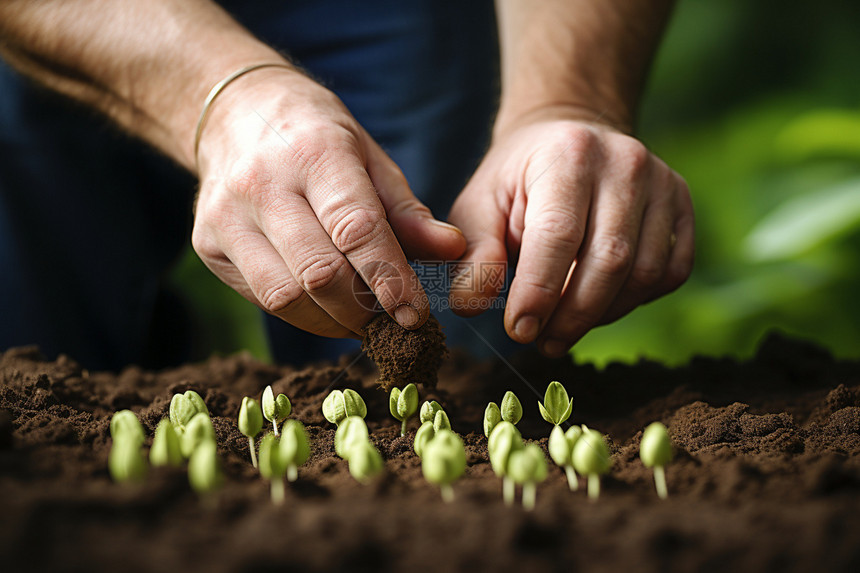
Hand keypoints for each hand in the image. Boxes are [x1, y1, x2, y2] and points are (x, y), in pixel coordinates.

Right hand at [192, 67, 465, 337]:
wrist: (233, 112)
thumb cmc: (317, 137)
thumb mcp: (370, 158)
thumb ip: (409, 212)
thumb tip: (455, 251)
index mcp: (315, 152)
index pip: (356, 229)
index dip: (390, 280)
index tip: (416, 315)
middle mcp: (262, 184)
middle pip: (319, 273)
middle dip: (363, 311)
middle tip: (392, 324)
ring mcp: (226, 216)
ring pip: (285, 296)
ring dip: (332, 322)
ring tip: (361, 321)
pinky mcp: (207, 244)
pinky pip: (262, 298)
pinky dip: (302, 314)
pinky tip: (326, 308)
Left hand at [448, 112, 693, 355]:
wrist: (567, 138)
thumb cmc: (516, 182)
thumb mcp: (479, 207)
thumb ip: (476, 256)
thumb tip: (470, 307)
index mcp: (567, 154)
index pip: (559, 235)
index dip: (540, 293)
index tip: (520, 332)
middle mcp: (624, 162)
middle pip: (610, 261)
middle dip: (573, 316)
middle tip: (543, 342)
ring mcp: (661, 181)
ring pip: (645, 273)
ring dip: (603, 314)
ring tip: (565, 326)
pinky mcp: (681, 203)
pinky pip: (671, 272)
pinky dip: (636, 301)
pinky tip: (601, 303)